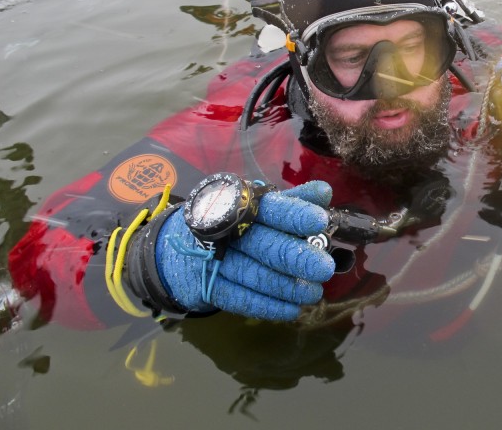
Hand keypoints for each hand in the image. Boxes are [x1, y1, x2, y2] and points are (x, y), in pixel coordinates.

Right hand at [154, 181, 335, 320]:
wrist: (177, 245)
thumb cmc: (231, 223)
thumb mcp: (257, 206)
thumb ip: (292, 201)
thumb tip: (324, 192)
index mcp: (243, 204)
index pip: (271, 208)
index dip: (295, 214)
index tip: (320, 221)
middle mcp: (227, 230)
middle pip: (265, 245)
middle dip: (297, 258)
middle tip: (324, 269)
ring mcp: (214, 260)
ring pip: (255, 276)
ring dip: (288, 287)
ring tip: (313, 293)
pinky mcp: (207, 286)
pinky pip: (240, 300)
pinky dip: (268, 306)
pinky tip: (292, 310)